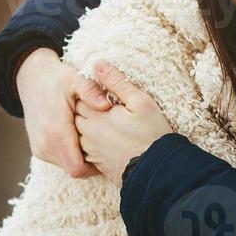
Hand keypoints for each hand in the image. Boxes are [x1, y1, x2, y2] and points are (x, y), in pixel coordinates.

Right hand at [16, 48, 112, 177]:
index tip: (111, 153)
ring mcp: (40, 149)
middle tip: (109, 147)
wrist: (32, 79)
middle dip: (92, 163)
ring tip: (97, 140)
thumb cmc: (58, 79)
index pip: (78, 168)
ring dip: (82, 158)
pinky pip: (60, 160)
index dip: (96, 166)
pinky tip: (83, 139)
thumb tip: (106, 105)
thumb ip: (92, 92)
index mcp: (56, 132)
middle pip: (75, 169)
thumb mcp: (76, 79)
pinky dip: (73, 154)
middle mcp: (45, 145)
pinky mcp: (38, 150)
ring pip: (67, 166)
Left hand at [73, 61, 173, 182]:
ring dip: (86, 126)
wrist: (159, 172)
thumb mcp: (140, 102)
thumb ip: (116, 82)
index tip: (97, 91)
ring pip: (79, 134)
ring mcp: (92, 151)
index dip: (86, 92)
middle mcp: (88, 134)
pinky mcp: (97, 164)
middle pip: (76, 116)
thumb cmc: (152, 134)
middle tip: (99, 105)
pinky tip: (106, 139)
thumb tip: (98, 63)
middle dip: (84, 109)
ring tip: (103, 122)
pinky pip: (86, 150)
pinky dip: (91, 142)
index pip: (78, 98)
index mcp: (96, 116)